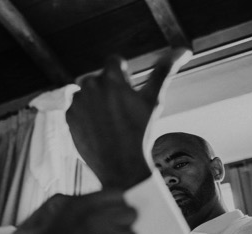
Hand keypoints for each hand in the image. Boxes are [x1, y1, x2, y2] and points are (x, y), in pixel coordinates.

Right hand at [25, 191, 137, 233]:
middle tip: (112, 231)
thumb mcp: (47, 211)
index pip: (117, 194)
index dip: (116, 204)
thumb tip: (92, 200)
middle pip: (130, 214)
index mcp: (78, 205)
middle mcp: (93, 220)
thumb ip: (71, 202)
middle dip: (123, 223)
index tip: (113, 211)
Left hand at [67, 48, 191, 189]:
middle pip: (99, 77)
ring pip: (87, 92)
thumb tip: (184, 50)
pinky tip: (97, 128)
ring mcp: (76, 101)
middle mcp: (89, 85)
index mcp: (110, 77)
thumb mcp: (153, 100)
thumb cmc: (140, 132)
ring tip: (109, 121)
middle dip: (108, 89)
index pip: (114, 61)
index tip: (128, 92)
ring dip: (95, 100)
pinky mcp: (67, 116)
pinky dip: (85, 114)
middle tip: (120, 111)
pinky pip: (76, 107)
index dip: (123, 76)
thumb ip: (164, 71)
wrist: (120, 166)